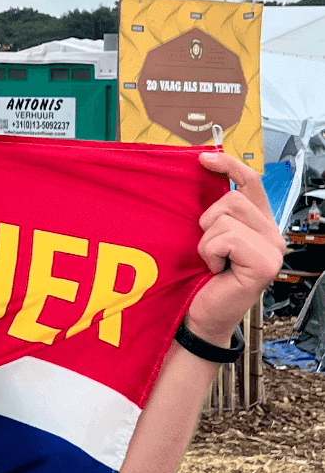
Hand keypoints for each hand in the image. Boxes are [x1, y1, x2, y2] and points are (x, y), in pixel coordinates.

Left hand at [190, 152, 284, 345]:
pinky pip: (225, 237)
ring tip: (212, 261)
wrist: (199, 315)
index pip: (251, 182)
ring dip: (207, 239)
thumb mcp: (205, 236)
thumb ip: (213, 212)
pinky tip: (216, 270)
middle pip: (233, 198)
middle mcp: (272, 234)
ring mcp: (273, 249)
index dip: (228, 165)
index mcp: (259, 224)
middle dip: (208, 221)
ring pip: (227, 216)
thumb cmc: (199, 277)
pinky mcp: (266, 263)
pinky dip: (210, 252)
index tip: (203, 158)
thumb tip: (199, 174)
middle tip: (209, 249)